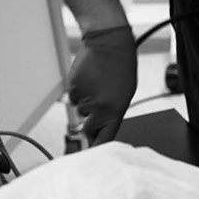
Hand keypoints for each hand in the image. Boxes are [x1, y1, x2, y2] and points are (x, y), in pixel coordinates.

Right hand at [67, 25, 139, 147]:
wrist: (109, 43)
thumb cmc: (121, 66)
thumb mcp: (125, 93)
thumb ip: (113, 112)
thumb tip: (102, 127)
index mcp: (115, 109)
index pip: (106, 138)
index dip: (99, 148)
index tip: (94, 155)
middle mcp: (99, 106)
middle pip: (89, 128)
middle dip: (90, 123)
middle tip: (96, 107)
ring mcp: (85, 97)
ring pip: (80, 109)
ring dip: (86, 101)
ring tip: (97, 83)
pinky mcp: (73, 87)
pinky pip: (74, 96)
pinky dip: (79, 89)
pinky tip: (89, 77)